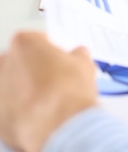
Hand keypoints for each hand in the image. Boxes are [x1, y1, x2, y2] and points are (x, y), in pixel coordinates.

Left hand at [0, 32, 97, 151]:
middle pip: (21, 62)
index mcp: (23, 43)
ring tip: (49, 100)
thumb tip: (78, 57)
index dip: (51, 51)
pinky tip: (41, 113)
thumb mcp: (84, 63)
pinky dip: (23, 110)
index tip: (59, 60)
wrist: (59, 124)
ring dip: (27, 90)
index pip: (37, 41)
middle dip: (35, 70)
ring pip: (13, 85)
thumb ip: (76, 55)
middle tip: (55, 80)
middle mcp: (4, 63)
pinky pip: (10, 107)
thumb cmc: (68, 91)